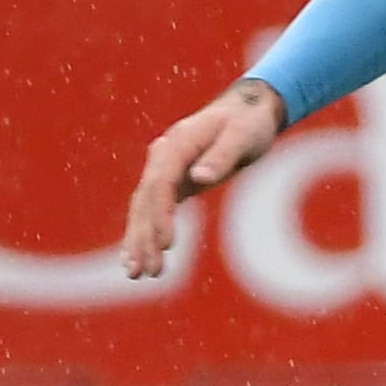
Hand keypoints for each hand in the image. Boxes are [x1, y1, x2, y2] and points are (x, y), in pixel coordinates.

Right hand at [121, 77, 284, 276]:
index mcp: (178, 144)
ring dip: (138, 241)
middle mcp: (164, 157)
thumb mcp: (242, 136)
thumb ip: (221, 157)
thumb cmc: (248, 123)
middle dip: (143, 237)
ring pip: (144, 209)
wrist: (247, 110)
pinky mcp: (173, 182)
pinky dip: (144, 233)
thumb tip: (199, 179)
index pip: (161, 184)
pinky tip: (138, 259)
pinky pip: (153, 210)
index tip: (167, 245)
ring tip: (137, 275)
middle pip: (146, 202)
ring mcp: (165, 170)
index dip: (161, 216)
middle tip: (144, 272)